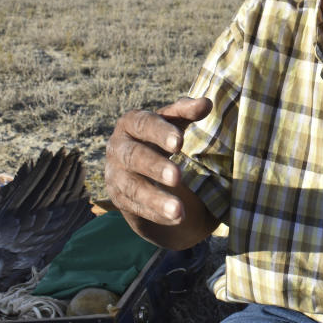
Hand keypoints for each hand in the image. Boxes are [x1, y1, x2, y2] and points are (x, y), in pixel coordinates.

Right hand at [105, 96, 212, 227]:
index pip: (142, 124)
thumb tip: (206, 103)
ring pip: (133, 188)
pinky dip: (157, 214)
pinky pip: (137, 208)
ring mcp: (116, 176)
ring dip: (156, 199)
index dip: (159, 132)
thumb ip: (188, 112)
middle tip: (177, 177)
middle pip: (133, 156)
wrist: (144, 171)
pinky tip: (176, 219)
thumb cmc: (163, 139)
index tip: (179, 142)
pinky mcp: (120, 199)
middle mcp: (118, 148)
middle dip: (155, 166)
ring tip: (179, 211)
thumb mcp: (175, 123)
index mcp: (131, 123)